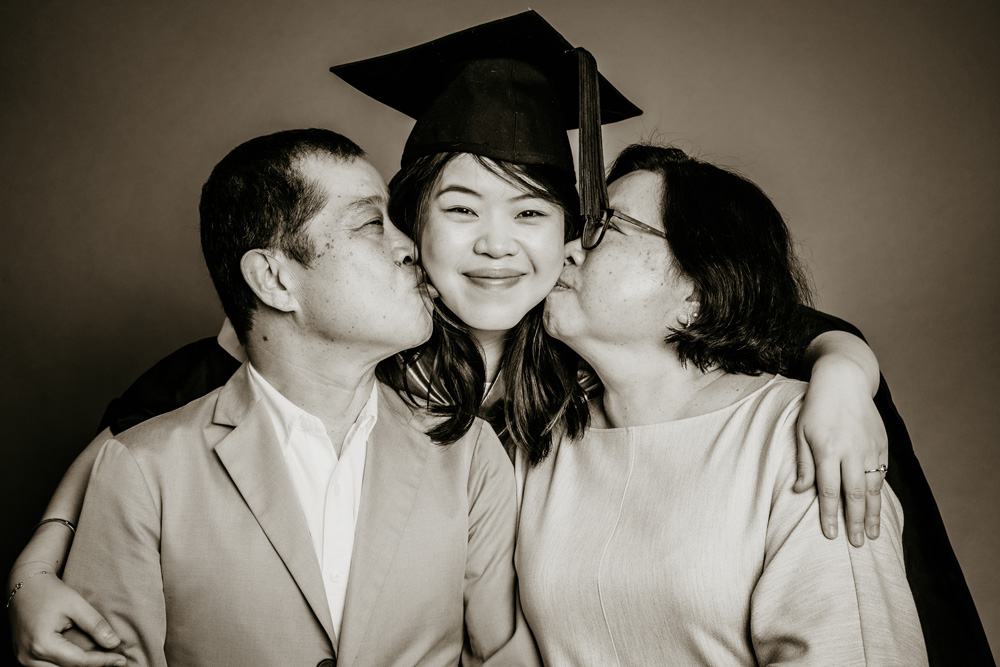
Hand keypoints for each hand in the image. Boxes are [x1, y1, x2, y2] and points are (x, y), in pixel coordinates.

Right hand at [8, 569, 124, 666]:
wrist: (25, 586)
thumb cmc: (50, 592)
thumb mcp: (76, 604)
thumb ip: (94, 624)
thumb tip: (114, 643)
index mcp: (42, 644)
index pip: (78, 661)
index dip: (102, 662)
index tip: (121, 660)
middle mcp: (29, 657)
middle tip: (114, 662)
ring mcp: (24, 660)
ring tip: (100, 661)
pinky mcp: (24, 659)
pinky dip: (64, 666)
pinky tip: (82, 660)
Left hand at [793, 358, 887, 546]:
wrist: (844, 380)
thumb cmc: (816, 407)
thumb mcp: (801, 432)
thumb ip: (803, 463)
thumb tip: (800, 491)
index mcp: (828, 449)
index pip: (830, 491)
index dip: (830, 515)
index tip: (830, 535)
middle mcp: (852, 451)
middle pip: (856, 494)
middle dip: (856, 521)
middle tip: (859, 544)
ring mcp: (870, 447)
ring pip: (874, 487)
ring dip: (874, 512)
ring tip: (874, 533)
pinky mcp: (881, 443)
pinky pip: (882, 473)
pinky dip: (881, 492)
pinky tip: (879, 507)